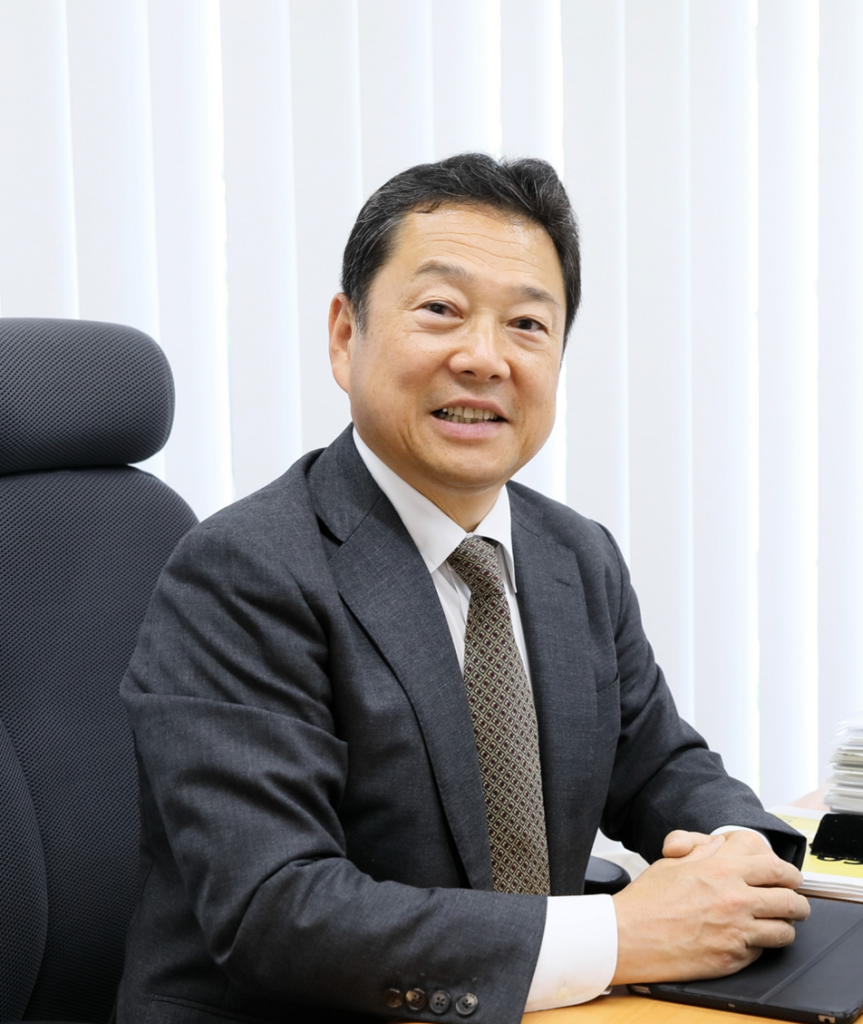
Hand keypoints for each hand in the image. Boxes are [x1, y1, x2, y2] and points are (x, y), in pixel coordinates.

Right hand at [611, 829, 809, 984]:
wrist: (630, 936)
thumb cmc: (647, 900)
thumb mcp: (673, 862)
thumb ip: (703, 849)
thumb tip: (720, 844)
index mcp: (721, 868)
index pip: (774, 866)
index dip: (786, 872)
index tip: (787, 878)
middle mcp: (735, 897)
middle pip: (789, 898)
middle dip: (797, 901)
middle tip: (794, 903)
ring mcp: (736, 929)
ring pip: (785, 929)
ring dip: (784, 926)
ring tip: (778, 924)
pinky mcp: (733, 956)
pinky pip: (763, 951)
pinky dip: (760, 946)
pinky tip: (748, 940)